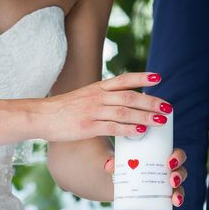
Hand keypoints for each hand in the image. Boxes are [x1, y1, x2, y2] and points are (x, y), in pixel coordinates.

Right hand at [40, 72, 171, 142]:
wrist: (41, 116)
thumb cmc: (63, 110)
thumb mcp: (83, 98)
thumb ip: (101, 99)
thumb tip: (119, 105)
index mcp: (97, 88)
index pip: (124, 79)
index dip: (142, 77)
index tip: (158, 77)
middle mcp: (97, 97)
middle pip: (130, 96)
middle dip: (151, 102)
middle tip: (167, 108)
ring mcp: (93, 111)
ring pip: (124, 111)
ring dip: (144, 116)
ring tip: (160, 121)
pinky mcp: (88, 127)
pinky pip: (112, 127)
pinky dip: (128, 129)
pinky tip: (140, 132)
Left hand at [103, 148, 187, 209]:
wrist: (120, 181)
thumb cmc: (126, 166)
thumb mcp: (120, 162)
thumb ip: (114, 162)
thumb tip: (108, 166)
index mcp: (163, 158)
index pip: (177, 155)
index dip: (178, 157)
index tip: (170, 162)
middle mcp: (168, 172)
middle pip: (181, 172)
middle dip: (179, 176)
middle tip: (172, 180)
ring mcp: (166, 188)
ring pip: (178, 190)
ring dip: (179, 195)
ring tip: (175, 201)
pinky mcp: (160, 201)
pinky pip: (167, 208)